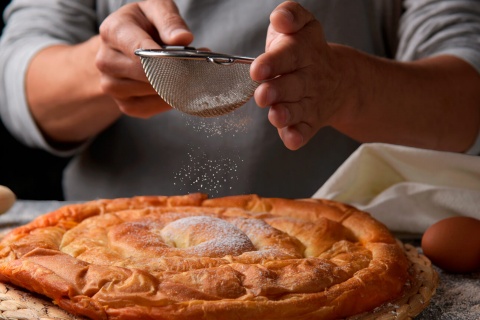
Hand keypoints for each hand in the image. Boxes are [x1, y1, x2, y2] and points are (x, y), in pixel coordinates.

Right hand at [96, 0, 193, 117]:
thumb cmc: (144, 23)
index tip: (186, 62)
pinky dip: (167, 101)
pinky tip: (175, 89)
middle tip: (196, 68)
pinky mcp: (123, 104)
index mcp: (113, 31)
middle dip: (174, 73)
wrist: (126, 43)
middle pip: (146, 75)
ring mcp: (111, 85)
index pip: (140, 50)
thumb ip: (169, 20)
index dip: (165, 59)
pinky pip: (149, 109)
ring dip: (173, 87)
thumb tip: (182, 38)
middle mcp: (106, 60)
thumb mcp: (156, 8)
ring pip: (150, 93)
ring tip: (185, 74)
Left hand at [251, 2, 346, 149]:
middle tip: (262, 94)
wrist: (338, 79)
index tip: (257, 69)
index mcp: (304, 51)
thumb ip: (289, 15)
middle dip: (278, 90)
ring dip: (287, 114)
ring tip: (275, 115)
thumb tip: (281, 18)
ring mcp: (311, 101)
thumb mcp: (301, 25)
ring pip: (300, 110)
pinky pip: (306, 131)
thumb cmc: (305, 51)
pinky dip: (298, 136)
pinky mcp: (311, 121)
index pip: (290, 54)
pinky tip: (290, 138)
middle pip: (295, 85)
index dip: (274, 62)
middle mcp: (309, 78)